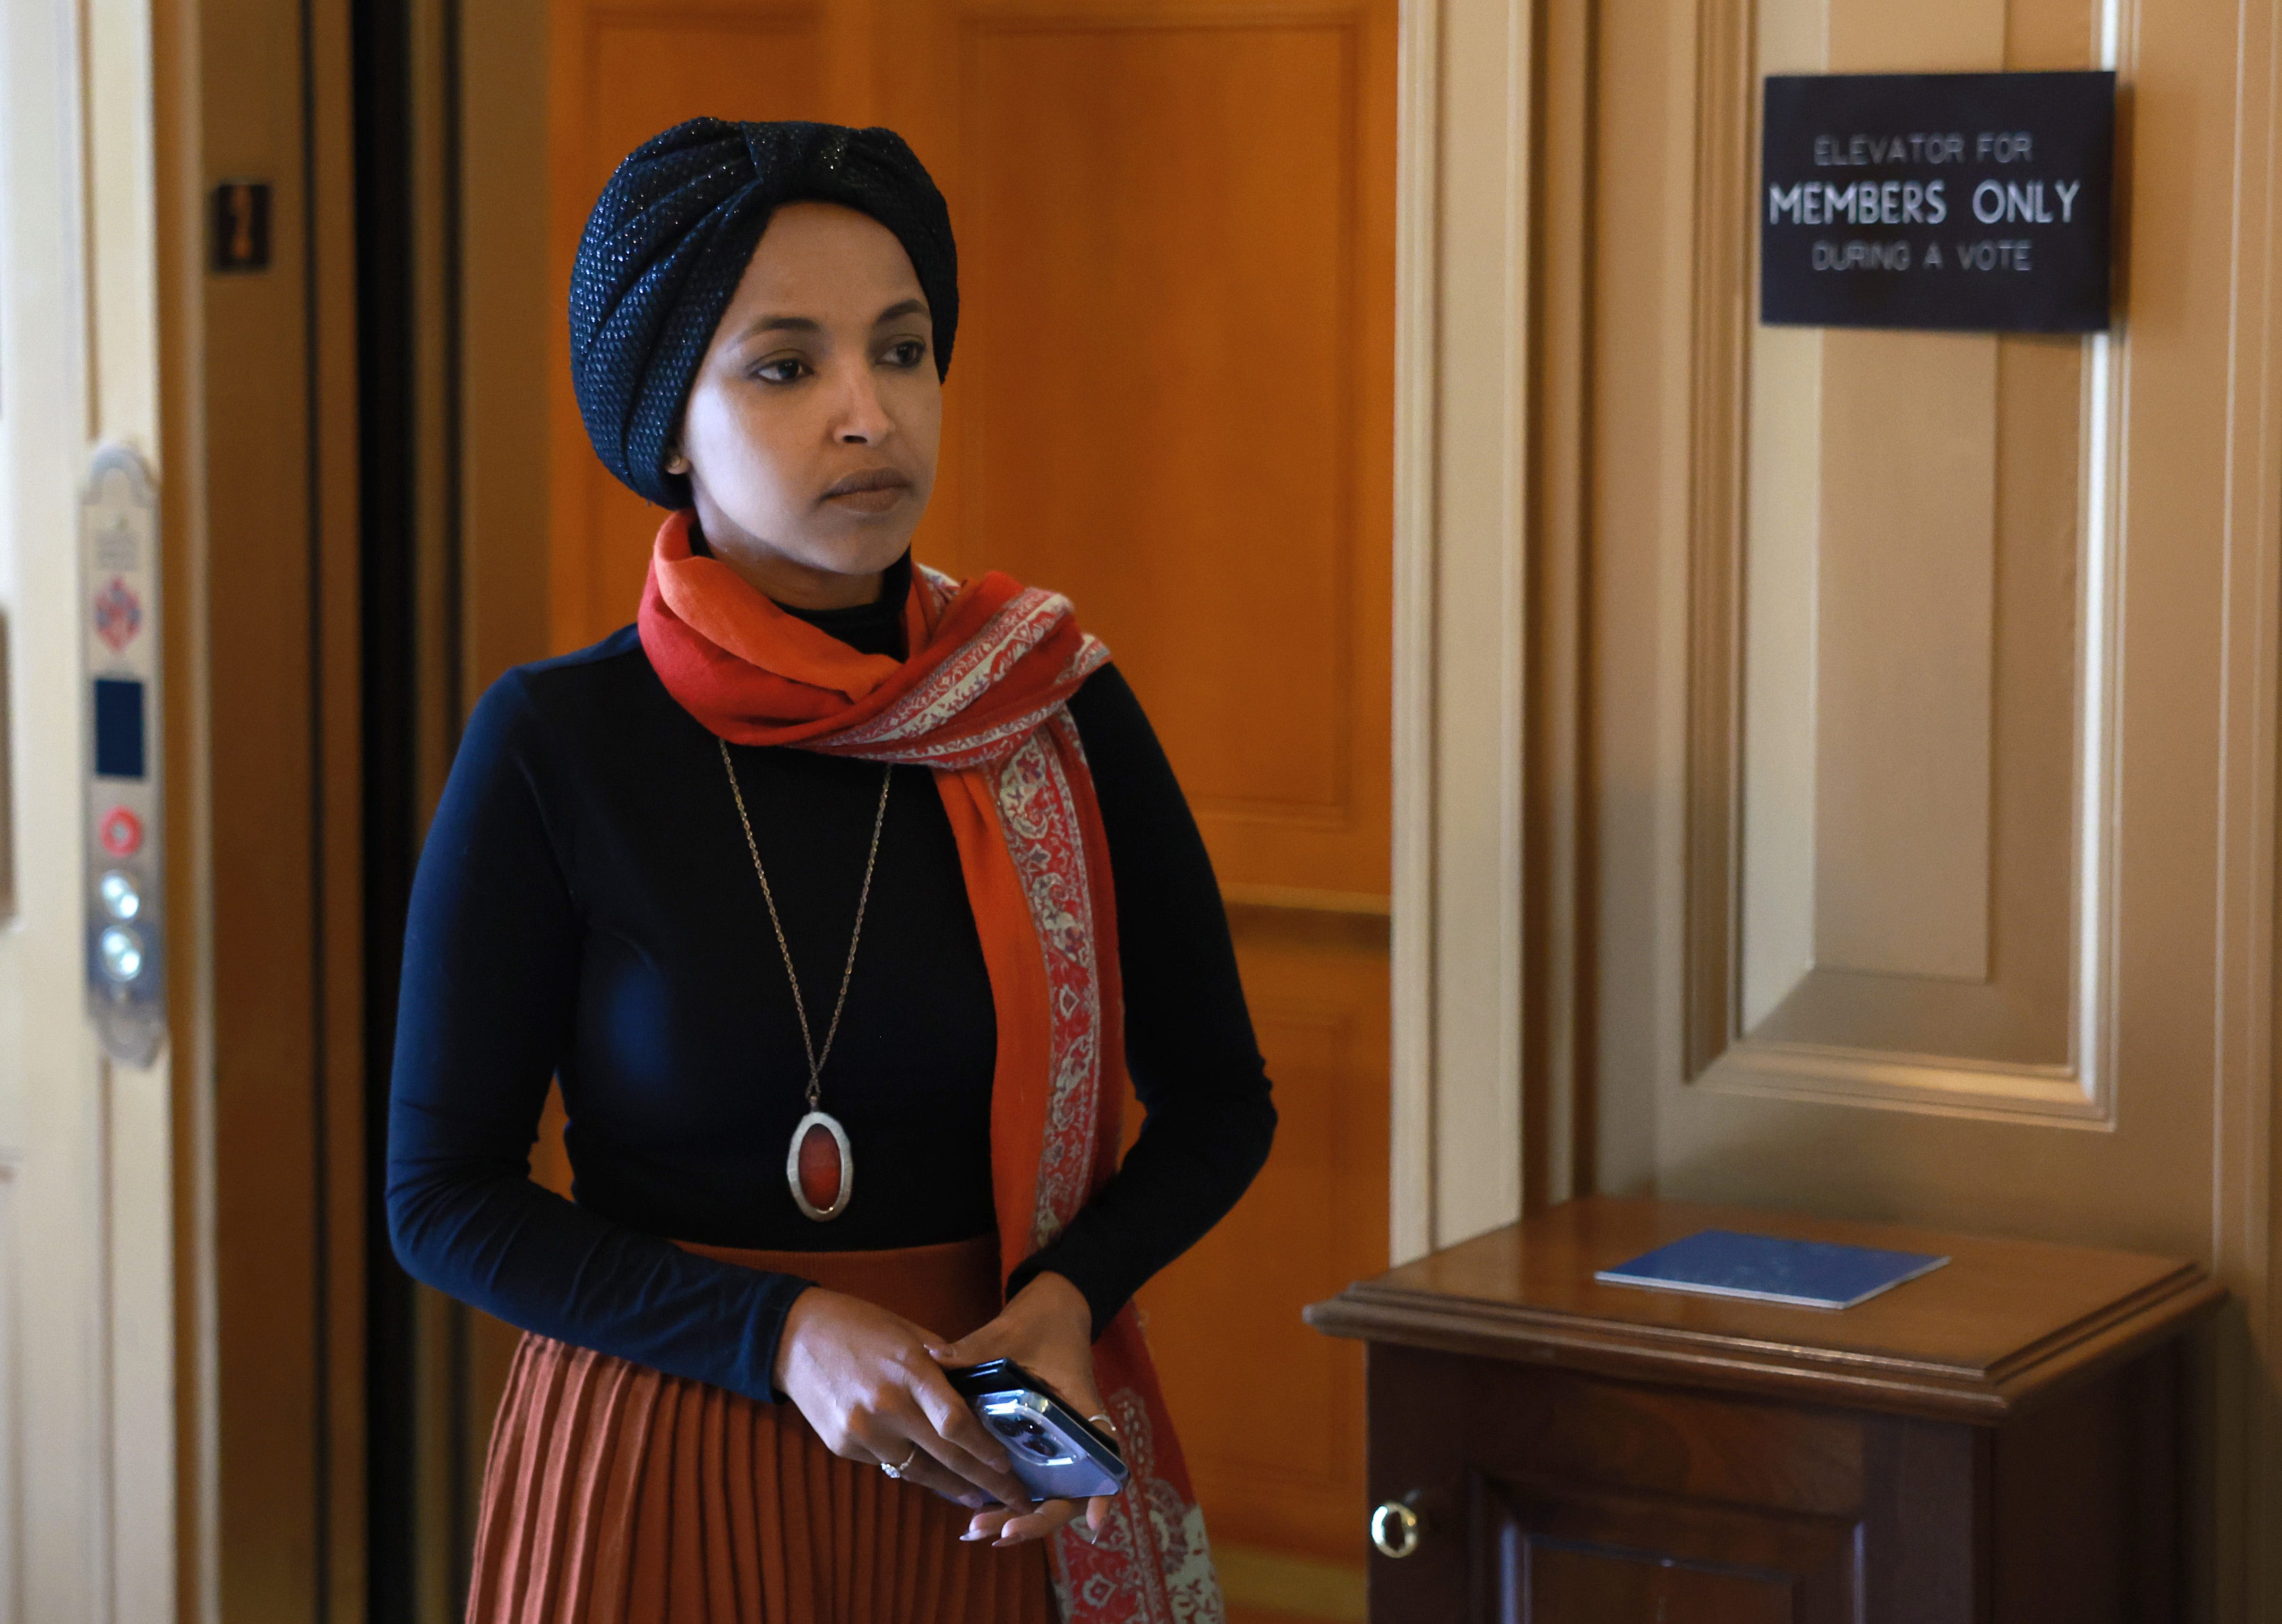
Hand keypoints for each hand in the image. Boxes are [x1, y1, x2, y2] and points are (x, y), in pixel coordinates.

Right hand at [772, 1287, 1031, 1511]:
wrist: (793, 1338)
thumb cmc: (859, 1326)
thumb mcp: (909, 1331)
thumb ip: (945, 1362)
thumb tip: (981, 1390)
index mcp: (909, 1371)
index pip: (956, 1422)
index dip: (985, 1449)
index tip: (1009, 1465)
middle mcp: (886, 1408)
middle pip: (946, 1456)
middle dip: (984, 1482)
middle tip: (1014, 1499)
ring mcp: (861, 1433)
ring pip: (917, 1469)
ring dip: (950, 1485)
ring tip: (977, 1496)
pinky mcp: (843, 1448)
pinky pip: (888, 1464)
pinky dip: (912, 1467)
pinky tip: (930, 1471)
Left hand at [928, 1271, 1113, 1547]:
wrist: (1052, 1308)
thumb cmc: (1039, 1321)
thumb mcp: (1008, 1333)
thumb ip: (973, 1350)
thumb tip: (932, 1358)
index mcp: (1081, 1407)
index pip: (1104, 1455)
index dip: (1102, 1494)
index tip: (1092, 1523)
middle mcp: (1076, 1434)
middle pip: (1071, 1493)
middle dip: (1037, 1519)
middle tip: (1000, 1533)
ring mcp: (1059, 1442)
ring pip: (1050, 1495)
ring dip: (1021, 1518)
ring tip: (979, 1530)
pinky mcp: (1040, 1442)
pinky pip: (1035, 1482)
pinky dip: (1014, 1503)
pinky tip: (982, 1515)